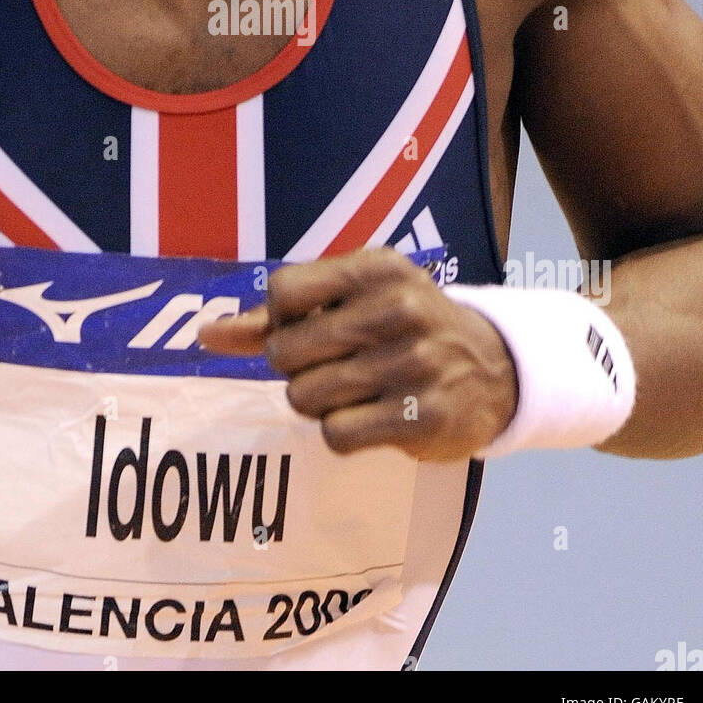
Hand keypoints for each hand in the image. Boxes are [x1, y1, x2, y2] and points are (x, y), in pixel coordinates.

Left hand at [199, 248, 518, 459]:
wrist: (496, 368)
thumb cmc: (403, 326)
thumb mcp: (353, 300)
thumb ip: (276, 316)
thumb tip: (205, 334)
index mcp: (376, 268)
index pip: (282, 292)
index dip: (279, 319)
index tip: (306, 327)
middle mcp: (398, 308)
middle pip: (286, 351)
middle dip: (296, 366)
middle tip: (332, 364)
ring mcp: (413, 363)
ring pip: (305, 397)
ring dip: (317, 402)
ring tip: (353, 390)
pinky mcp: (423, 415)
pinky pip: (337, 434)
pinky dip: (342, 432)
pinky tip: (371, 416)